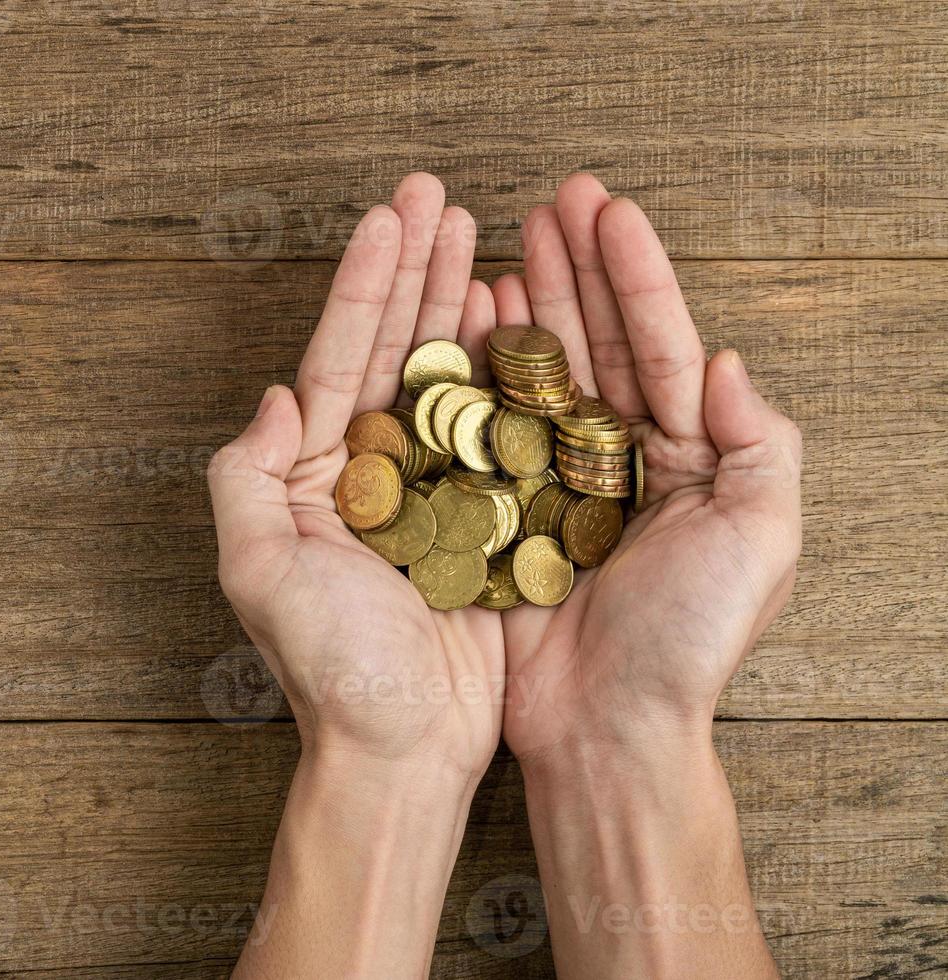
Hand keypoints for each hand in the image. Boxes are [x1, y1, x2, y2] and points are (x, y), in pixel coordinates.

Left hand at [207, 173, 504, 783]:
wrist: (403, 747)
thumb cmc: (328, 669)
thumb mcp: (258, 569)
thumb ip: (246, 476)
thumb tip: (273, 393)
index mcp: (314, 471)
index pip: (337, 355)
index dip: (365, 282)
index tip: (392, 214)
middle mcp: (370, 469)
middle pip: (392, 348)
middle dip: (415, 270)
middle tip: (439, 196)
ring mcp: (430, 490)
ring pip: (447, 378)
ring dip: (460, 304)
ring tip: (481, 236)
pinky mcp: (482, 519)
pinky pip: (496, 433)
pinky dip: (507, 375)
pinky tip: (518, 322)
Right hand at [496, 173, 802, 764]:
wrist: (604, 727)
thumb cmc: (689, 644)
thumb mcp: (763, 541)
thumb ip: (763, 443)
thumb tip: (727, 359)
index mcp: (691, 457)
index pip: (664, 344)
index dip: (637, 275)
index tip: (609, 210)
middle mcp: (624, 458)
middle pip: (600, 342)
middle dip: (578, 267)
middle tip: (555, 197)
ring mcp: (559, 480)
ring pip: (542, 372)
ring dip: (529, 302)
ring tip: (508, 236)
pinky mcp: (505, 508)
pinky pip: (491, 427)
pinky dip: (479, 371)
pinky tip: (468, 320)